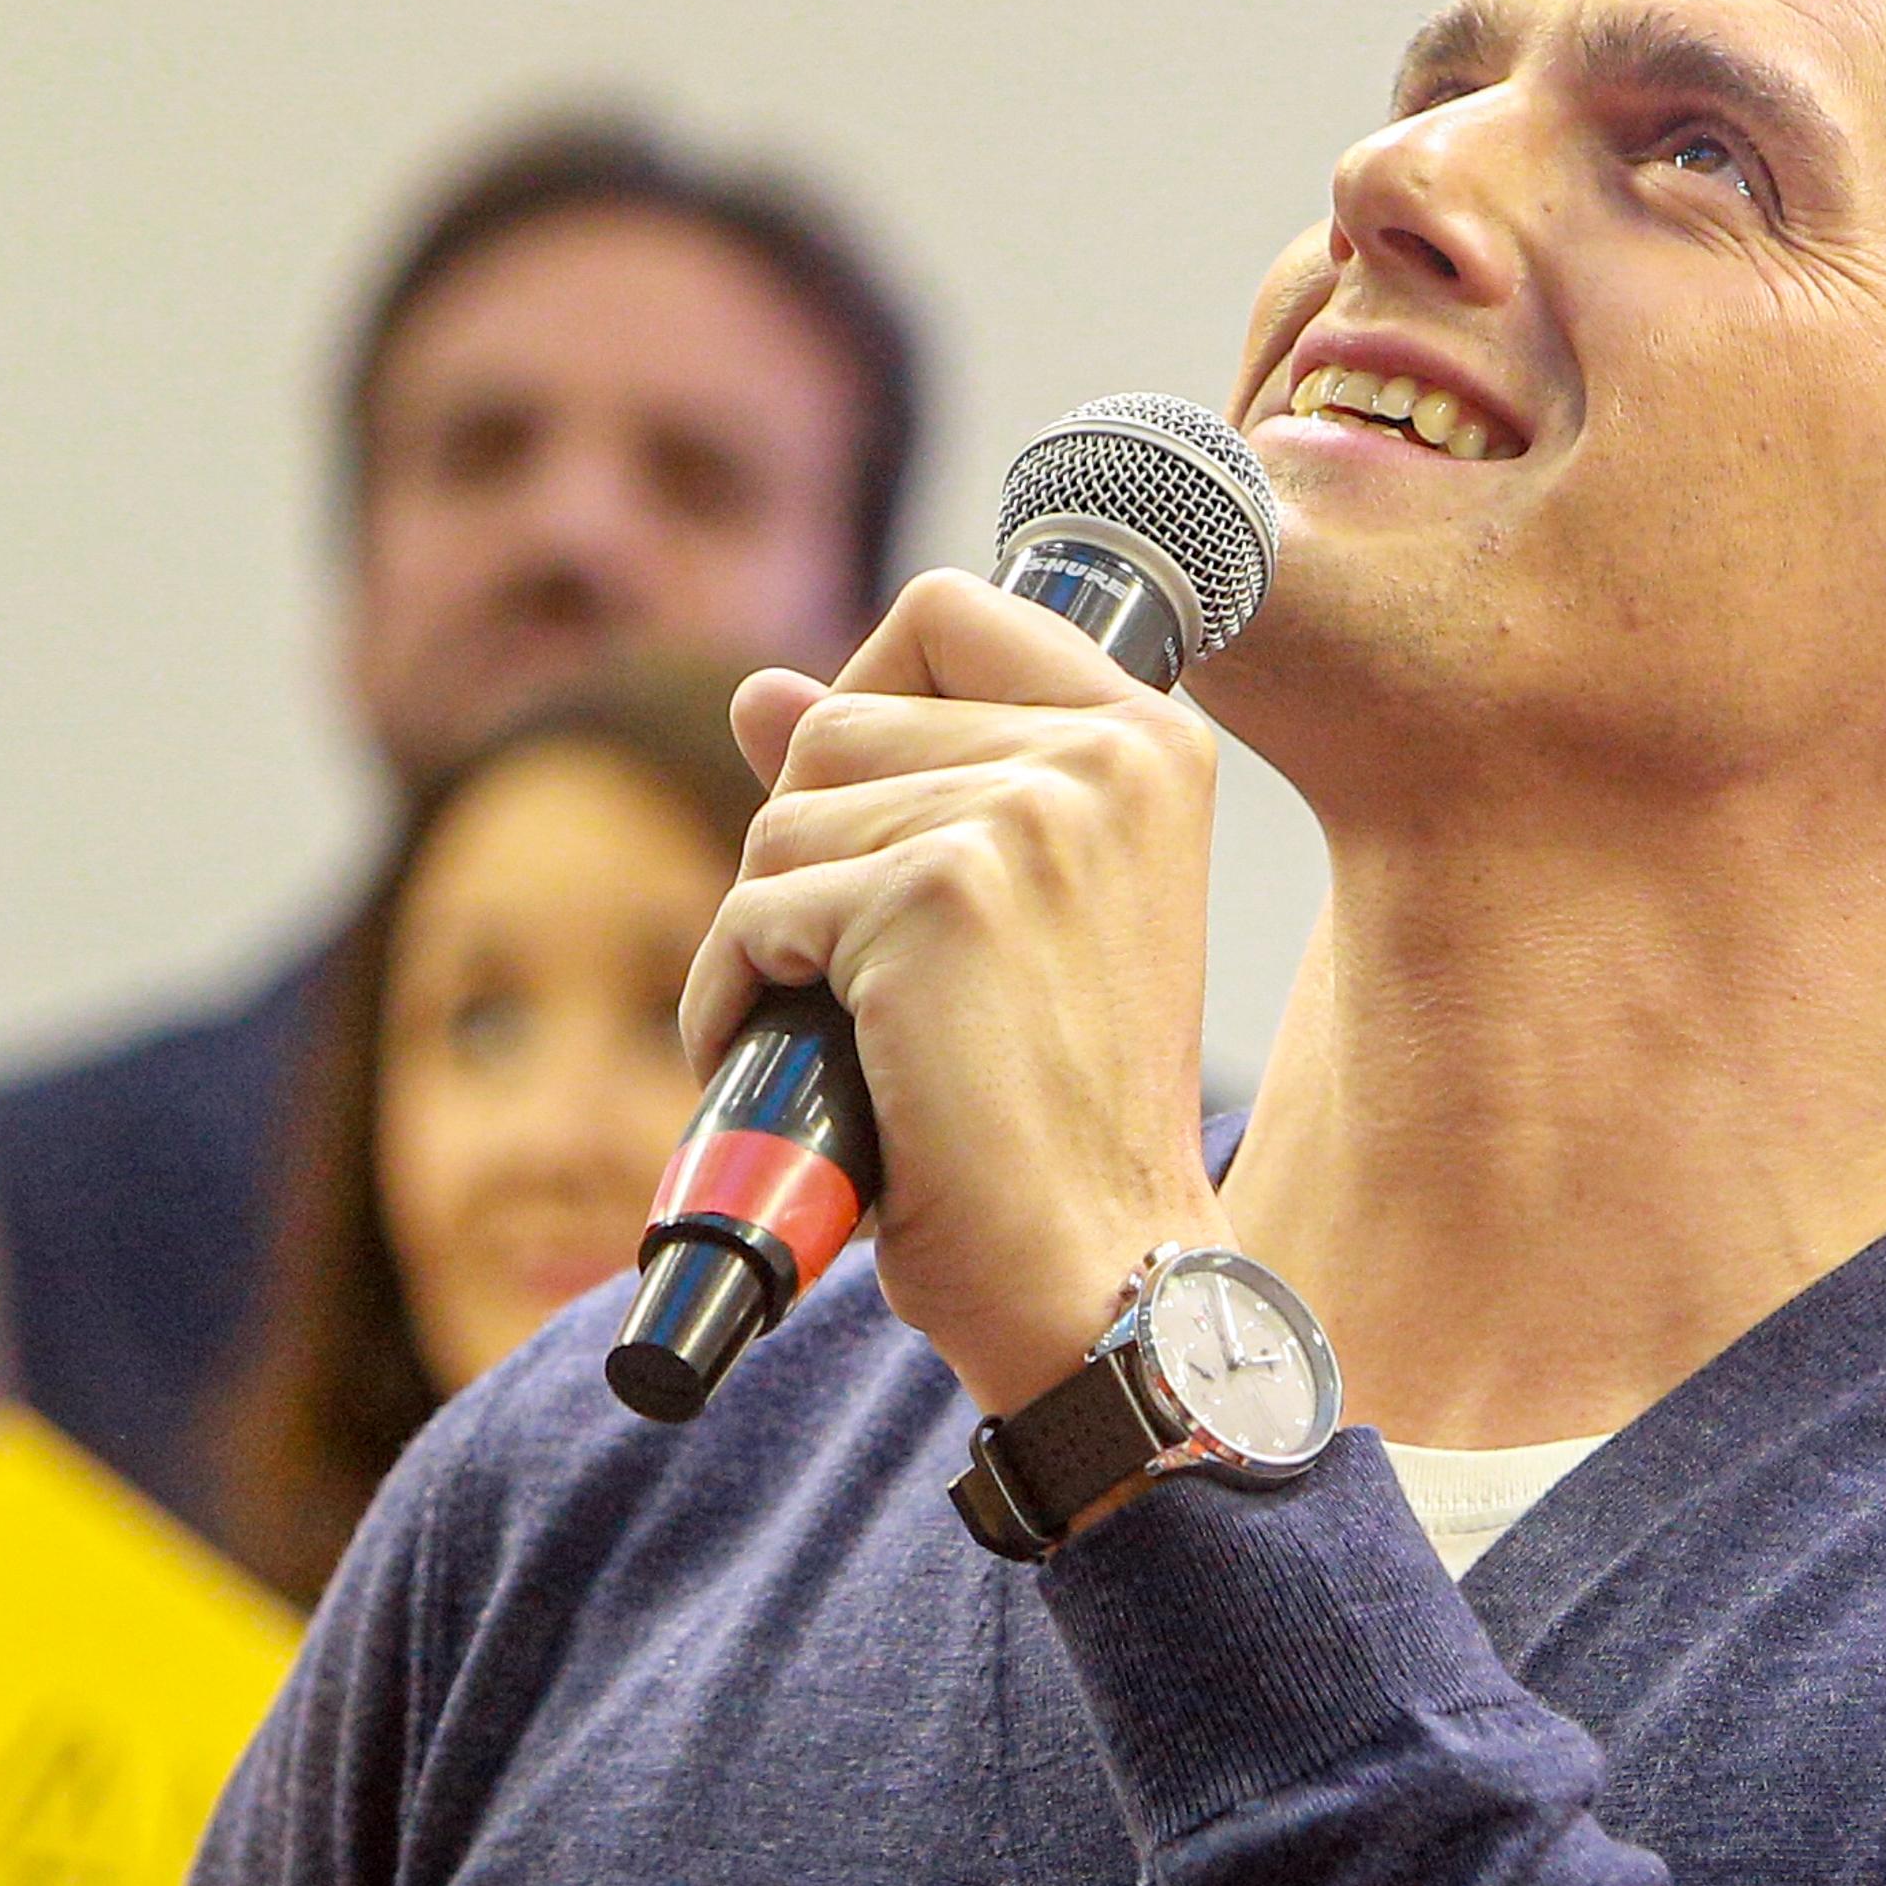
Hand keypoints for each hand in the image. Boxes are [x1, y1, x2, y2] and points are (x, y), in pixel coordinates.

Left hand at [696, 570, 1231, 1413]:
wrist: (1098, 1272)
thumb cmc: (1053, 1118)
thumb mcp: (1005, 916)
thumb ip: (905, 777)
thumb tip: (759, 694)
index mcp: (1151, 744)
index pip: (946, 614)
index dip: (865, 703)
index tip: (877, 834)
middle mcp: (1105, 756)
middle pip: (839, 720)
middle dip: (811, 854)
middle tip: (875, 983)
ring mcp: (1024, 816)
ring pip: (782, 816)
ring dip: (772, 937)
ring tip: (847, 1036)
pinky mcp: (935, 896)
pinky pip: (753, 909)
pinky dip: (734, 998)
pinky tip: (800, 1066)